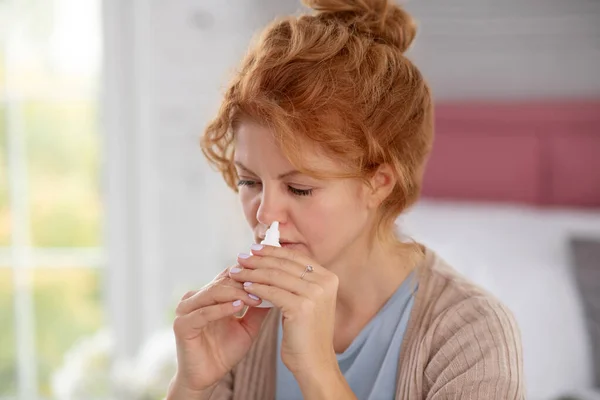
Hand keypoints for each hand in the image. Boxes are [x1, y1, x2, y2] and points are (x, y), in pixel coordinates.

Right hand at [171, 267, 269, 390]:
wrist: (207, 378)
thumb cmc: (225, 352)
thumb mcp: (247, 327)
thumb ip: (257, 309)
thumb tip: (276, 291)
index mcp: (208, 295)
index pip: (229, 275)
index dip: (249, 274)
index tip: (270, 277)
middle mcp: (195, 298)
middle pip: (223, 280)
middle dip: (245, 283)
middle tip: (265, 287)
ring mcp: (186, 310)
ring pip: (214, 292)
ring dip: (236, 293)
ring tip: (255, 297)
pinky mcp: (182, 325)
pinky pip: (204, 312)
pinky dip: (222, 308)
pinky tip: (238, 307)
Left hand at [229, 244, 338, 376]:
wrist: (315, 364)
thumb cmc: (307, 334)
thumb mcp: (308, 301)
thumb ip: (297, 282)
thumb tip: (273, 260)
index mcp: (328, 278)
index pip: (295, 257)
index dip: (273, 251)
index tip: (254, 249)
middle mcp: (325, 282)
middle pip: (284, 264)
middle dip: (259, 259)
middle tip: (240, 258)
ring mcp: (315, 294)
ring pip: (276, 276)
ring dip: (252, 272)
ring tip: (236, 271)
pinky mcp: (302, 307)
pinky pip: (272, 292)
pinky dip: (256, 288)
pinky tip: (244, 287)